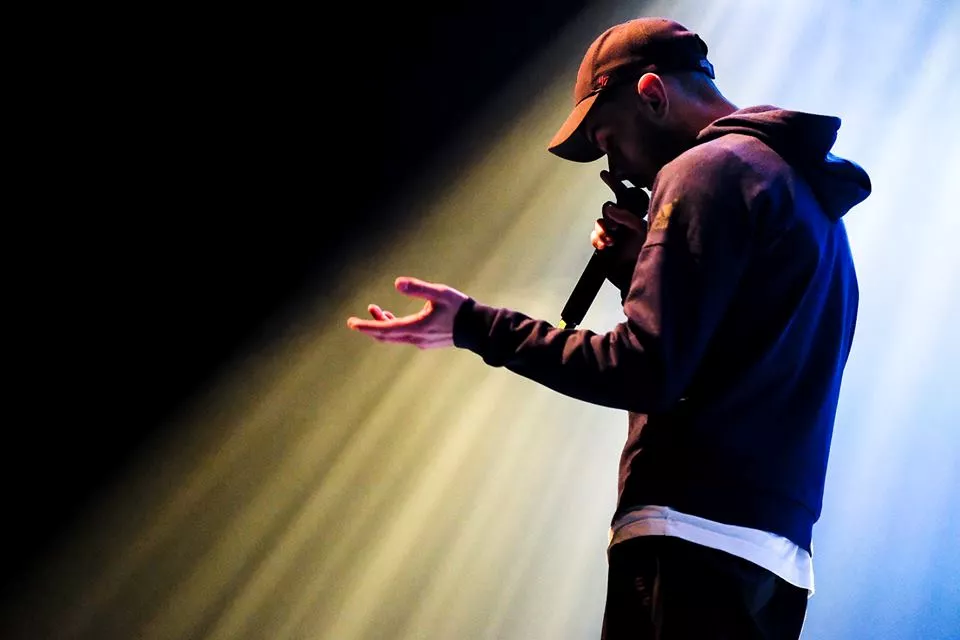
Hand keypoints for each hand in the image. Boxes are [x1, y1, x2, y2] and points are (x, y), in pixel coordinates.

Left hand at [346, 277, 469, 348]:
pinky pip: (404, 337)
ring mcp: (421, 342)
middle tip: (356, 320)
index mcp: (416, 328)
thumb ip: (418, 288)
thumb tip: (397, 283)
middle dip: (371, 326)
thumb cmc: (460, 309)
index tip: (352, 323)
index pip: (385, 329)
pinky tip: (394, 318)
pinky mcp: (426, 341)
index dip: (366, 326)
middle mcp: (416, 338)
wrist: (478, 329)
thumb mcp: (439, 293)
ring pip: (395, 337)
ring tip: (377, 310)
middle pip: (386, 336)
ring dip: (383, 326)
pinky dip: (394, 328)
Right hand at [593, 170, 649, 293]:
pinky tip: (604, 246)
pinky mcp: (603, 243)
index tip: (604, 173)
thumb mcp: (641, 230)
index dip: (613, 182)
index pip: (623, 194)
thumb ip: (627, 217)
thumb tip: (609, 207)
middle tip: (615, 230)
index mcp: (633, 215)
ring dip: (602, 231)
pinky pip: (593, 236)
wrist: (638, 273)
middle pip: (607, 208)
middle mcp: (622, 221)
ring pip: (599, 223)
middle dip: (608, 219)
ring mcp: (612, 232)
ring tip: (611, 242)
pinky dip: (596, 239)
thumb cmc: (647, 251)